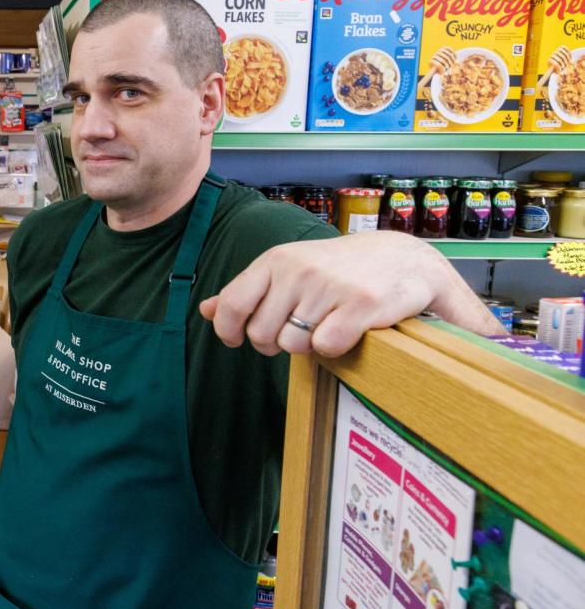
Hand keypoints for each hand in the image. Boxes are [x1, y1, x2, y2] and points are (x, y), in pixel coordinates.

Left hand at [199, 231, 504, 358]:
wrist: (403, 259)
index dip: (229, 331)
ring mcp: (330, 286)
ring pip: (293, 345)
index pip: (232, 305)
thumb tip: (205, 311)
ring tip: (324, 326)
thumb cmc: (336, 269)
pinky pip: (326, 348)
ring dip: (307, 346)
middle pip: (261, 335)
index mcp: (275, 260)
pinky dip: (334, 349)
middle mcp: (299, 270)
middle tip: (297, 330)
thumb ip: (246, 292)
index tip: (238, 339)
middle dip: (275, 342)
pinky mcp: (360, 306)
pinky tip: (346, 330)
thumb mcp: (287, 270)